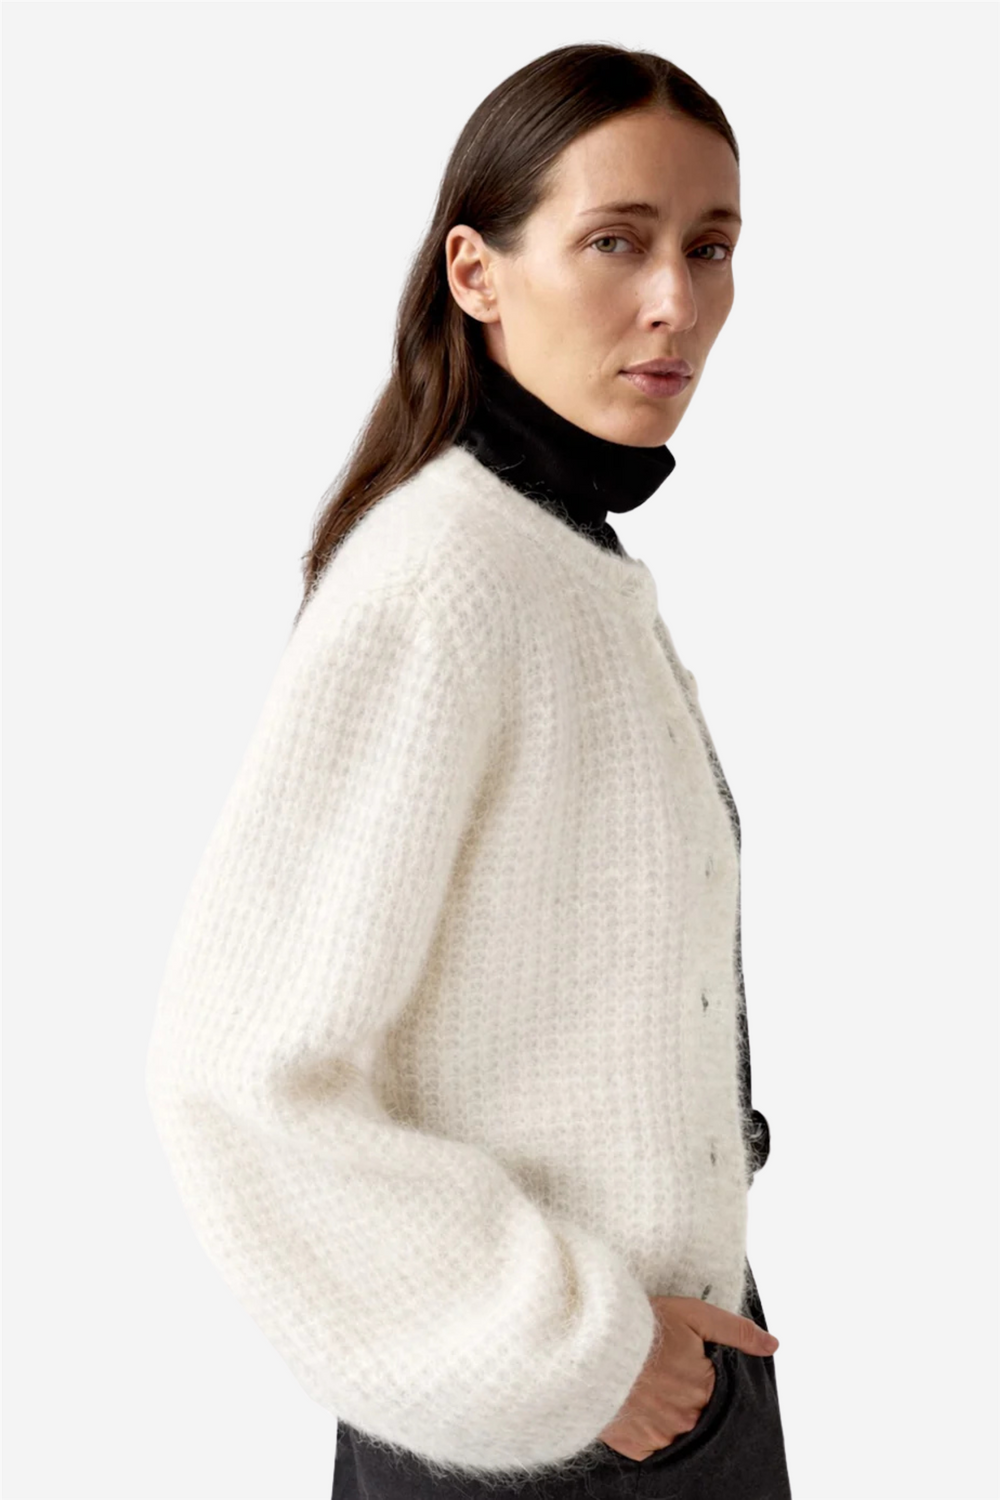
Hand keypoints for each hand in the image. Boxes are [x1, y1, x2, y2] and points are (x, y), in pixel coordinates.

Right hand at [597, 1295, 778, 1460]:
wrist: (592, 1346)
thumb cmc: (642, 1326)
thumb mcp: (694, 1315)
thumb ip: (737, 1331)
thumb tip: (773, 1345)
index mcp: (704, 1388)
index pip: (719, 1392)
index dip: (704, 1376)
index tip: (687, 1365)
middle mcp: (687, 1419)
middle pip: (699, 1415)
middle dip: (689, 1398)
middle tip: (668, 1377)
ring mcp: (661, 1437)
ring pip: (679, 1432)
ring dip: (672, 1416)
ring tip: (653, 1391)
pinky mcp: (636, 1448)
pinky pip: (655, 1448)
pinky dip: (652, 1433)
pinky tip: (641, 1410)